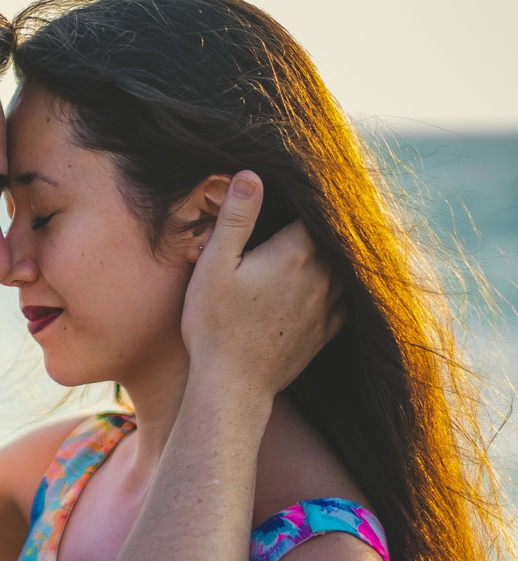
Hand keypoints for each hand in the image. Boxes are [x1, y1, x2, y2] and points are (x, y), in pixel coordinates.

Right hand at [182, 174, 342, 398]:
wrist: (233, 386)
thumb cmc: (215, 324)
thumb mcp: (214, 264)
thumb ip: (236, 217)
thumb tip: (252, 174)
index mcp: (294, 253)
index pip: (313, 211)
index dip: (306, 197)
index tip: (297, 189)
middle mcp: (321, 278)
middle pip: (332, 238)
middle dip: (320, 224)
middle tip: (308, 210)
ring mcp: (327, 307)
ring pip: (343, 268)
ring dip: (334, 254)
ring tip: (320, 243)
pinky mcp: (325, 332)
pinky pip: (346, 300)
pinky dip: (342, 287)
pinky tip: (330, 284)